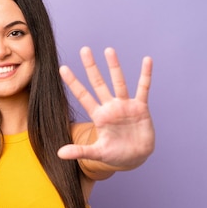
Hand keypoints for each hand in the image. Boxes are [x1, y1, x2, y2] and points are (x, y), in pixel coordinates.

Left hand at [58, 47, 154, 169]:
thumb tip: (59, 154)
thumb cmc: (115, 155)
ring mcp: (125, 105)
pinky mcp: (140, 108)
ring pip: (119, 82)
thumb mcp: (97, 153)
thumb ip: (79, 151)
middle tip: (84, 49)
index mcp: (99, 116)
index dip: (73, 83)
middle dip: (91, 67)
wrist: (135, 158)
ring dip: (114, 66)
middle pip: (98, 83)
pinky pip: (143, 88)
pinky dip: (145, 75)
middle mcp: (110, 107)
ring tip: (108, 50)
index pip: (83, 96)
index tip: (62, 68)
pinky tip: (147, 60)